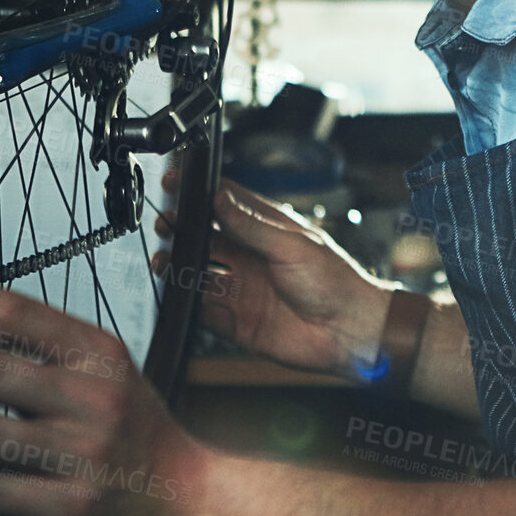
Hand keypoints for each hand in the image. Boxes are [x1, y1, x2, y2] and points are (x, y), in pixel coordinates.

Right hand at [152, 171, 391, 380]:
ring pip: (199, 273)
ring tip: (165, 262)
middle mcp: (252, 256)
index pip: (227, 203)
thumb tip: (220, 199)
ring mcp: (243, 287)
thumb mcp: (293, 246)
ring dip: (179, 267)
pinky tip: (180, 295)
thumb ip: (252, 225)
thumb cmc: (337, 283)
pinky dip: (188, 304)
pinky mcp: (238, 320)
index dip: (199, 192)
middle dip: (181, 230)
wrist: (350, 332)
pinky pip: (204, 311)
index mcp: (269, 230)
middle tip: (165, 225)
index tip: (175, 182)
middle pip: (205, 237)